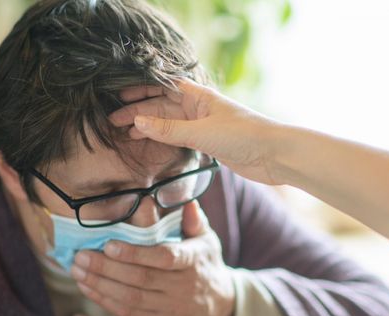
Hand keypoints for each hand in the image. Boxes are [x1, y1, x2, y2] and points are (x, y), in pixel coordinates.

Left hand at [70, 201, 235, 315]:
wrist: (220, 309)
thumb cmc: (205, 266)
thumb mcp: (206, 241)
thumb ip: (193, 221)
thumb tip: (187, 201)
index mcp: (193, 262)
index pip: (164, 257)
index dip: (135, 253)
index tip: (109, 245)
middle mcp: (182, 287)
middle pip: (140, 279)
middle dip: (106, 268)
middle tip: (81, 256)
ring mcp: (170, 308)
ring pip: (130, 298)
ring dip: (100, 285)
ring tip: (77, 271)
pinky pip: (128, 313)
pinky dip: (105, 300)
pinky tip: (87, 287)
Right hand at [109, 78, 283, 184]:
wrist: (275, 155)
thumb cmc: (244, 135)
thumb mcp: (202, 132)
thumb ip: (169, 130)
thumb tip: (138, 123)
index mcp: (199, 96)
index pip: (163, 88)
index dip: (141, 91)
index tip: (119, 98)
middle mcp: (199, 108)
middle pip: (161, 107)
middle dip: (138, 112)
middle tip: (114, 122)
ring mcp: (203, 126)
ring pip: (168, 124)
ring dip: (148, 128)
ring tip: (126, 134)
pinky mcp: (208, 144)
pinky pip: (178, 139)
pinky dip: (162, 141)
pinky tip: (149, 144)